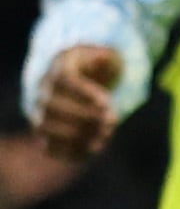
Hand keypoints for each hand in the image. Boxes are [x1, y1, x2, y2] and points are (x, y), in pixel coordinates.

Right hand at [36, 45, 121, 162]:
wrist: (68, 83)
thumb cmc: (89, 68)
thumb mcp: (99, 57)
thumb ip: (103, 58)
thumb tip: (103, 58)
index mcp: (57, 70)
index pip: (65, 80)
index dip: (85, 93)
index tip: (107, 103)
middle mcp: (42, 94)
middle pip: (54, 107)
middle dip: (85, 116)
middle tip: (112, 121)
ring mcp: (39, 116)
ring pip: (47, 129)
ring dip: (76, 136)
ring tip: (105, 136)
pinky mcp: (43, 135)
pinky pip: (50, 147)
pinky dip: (70, 151)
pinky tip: (94, 150)